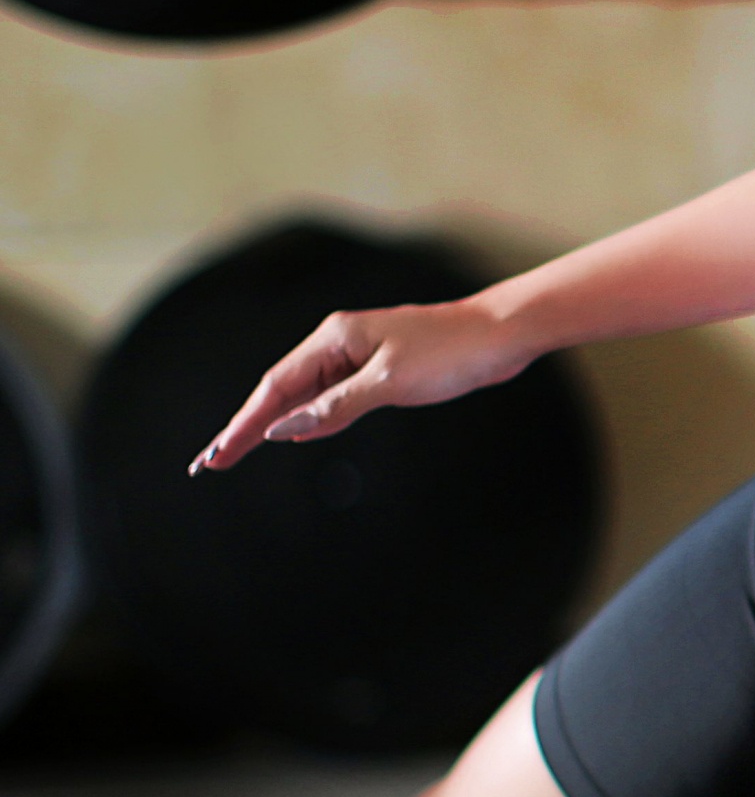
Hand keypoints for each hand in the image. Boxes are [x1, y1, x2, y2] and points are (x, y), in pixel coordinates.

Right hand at [188, 294, 529, 472]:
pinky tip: (295, 434)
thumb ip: (335, 406)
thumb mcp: (390, 383)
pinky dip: (311, 419)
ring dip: (274, 425)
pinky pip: (333, 400)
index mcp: (334, 338)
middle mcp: (339, 344)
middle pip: (281, 391)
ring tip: (237, 451)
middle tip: (210, 462)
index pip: (276, 387)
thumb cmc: (451, 352)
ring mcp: (359, 358)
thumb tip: (285, 428)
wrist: (502, 335)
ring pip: (305, 396)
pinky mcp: (380, 372)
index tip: (216, 454)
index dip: (244, 424)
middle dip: (247, 427)